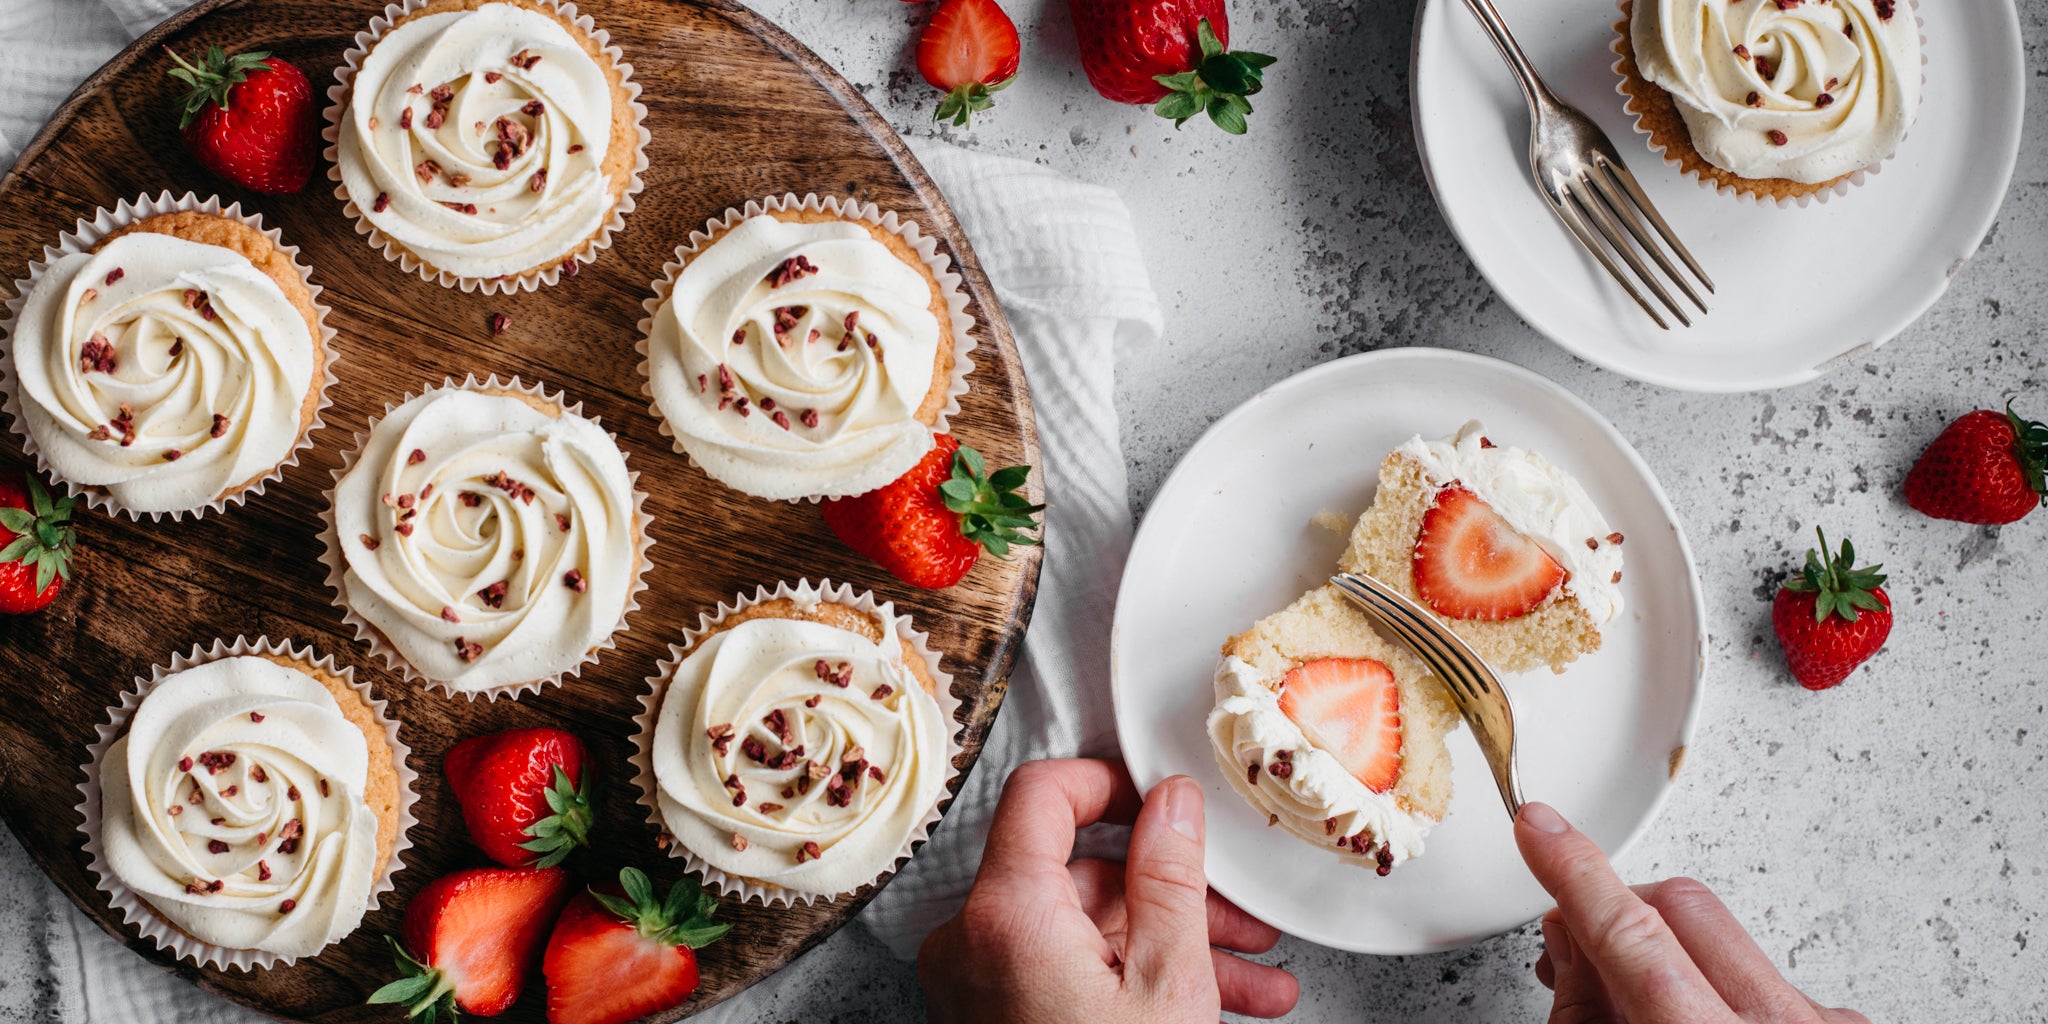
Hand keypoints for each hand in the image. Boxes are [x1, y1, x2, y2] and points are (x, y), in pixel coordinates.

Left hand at [918, 758, 1298, 1022]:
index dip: (1107, 781)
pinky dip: (1132, 979)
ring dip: (1170, 944)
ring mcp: (979, 985)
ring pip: (1084, 931)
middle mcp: (973, 942)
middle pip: (1077, 874)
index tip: (1157, 791)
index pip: (1041, 794)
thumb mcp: (1169, 983)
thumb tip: (1172, 803)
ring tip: (1252, 977)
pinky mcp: (994, 1020)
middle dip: (1171, 893)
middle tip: (1241, 916)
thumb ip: (1170, 876)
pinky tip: (1214, 1003)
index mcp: (1005, 914)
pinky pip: (1065, 972)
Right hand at [1515, 802, 1869, 1023]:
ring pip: (1725, 936)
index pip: (1631, 936)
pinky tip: (1695, 1021)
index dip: (1575, 873)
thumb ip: (1584, 1013)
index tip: (1539, 825)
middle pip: (1683, 907)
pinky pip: (1768, 973)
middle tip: (1572, 942)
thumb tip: (1572, 938)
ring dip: (1668, 954)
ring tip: (1634, 1003)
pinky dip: (1720, 987)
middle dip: (1620, 909)